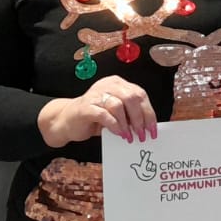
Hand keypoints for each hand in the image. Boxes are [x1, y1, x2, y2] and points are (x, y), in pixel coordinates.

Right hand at [39, 77, 156, 144]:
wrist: (67, 120)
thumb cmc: (95, 117)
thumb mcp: (116, 113)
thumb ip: (129, 114)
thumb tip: (148, 127)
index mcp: (118, 84)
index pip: (140, 94)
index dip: (149, 113)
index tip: (153, 130)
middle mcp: (108, 85)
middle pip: (132, 98)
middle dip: (140, 119)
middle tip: (142, 135)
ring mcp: (96, 94)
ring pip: (119, 105)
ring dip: (127, 124)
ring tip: (129, 137)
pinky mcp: (86, 107)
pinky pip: (104, 114)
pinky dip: (114, 125)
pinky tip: (119, 134)